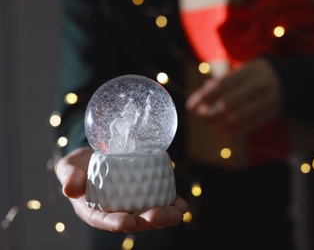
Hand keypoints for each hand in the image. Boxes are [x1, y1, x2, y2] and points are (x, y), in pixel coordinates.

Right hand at [55, 146, 187, 232]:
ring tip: (176, 214)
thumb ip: (68, 175)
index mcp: (95, 210)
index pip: (105, 220)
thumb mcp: (69, 166)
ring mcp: (134, 203)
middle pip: (133, 220)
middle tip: (156, 217)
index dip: (116, 223)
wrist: (98, 153)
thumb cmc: (81, 164)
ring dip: (164, 217)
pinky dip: (172, 204)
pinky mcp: (148, 193)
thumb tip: (69, 189)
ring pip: (150, 214)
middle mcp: (117, 210)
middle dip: (146, 222)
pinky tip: (181, 206)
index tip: (128, 222)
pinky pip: (161, 201)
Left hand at [186, 58, 281, 135]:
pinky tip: (223, 132)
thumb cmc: (258, 74)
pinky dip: (234, 131)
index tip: (190, 106)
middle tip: (200, 116)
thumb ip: (224, 80)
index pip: (221, 85)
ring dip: (220, 123)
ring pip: (238, 117)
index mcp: (249, 70)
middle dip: (210, 112)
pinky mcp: (272, 114)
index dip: (204, 97)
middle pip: (228, 102)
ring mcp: (267, 100)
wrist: (292, 80)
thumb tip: (203, 90)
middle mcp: (258, 84)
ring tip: (210, 123)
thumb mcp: (244, 70)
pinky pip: (250, 126)